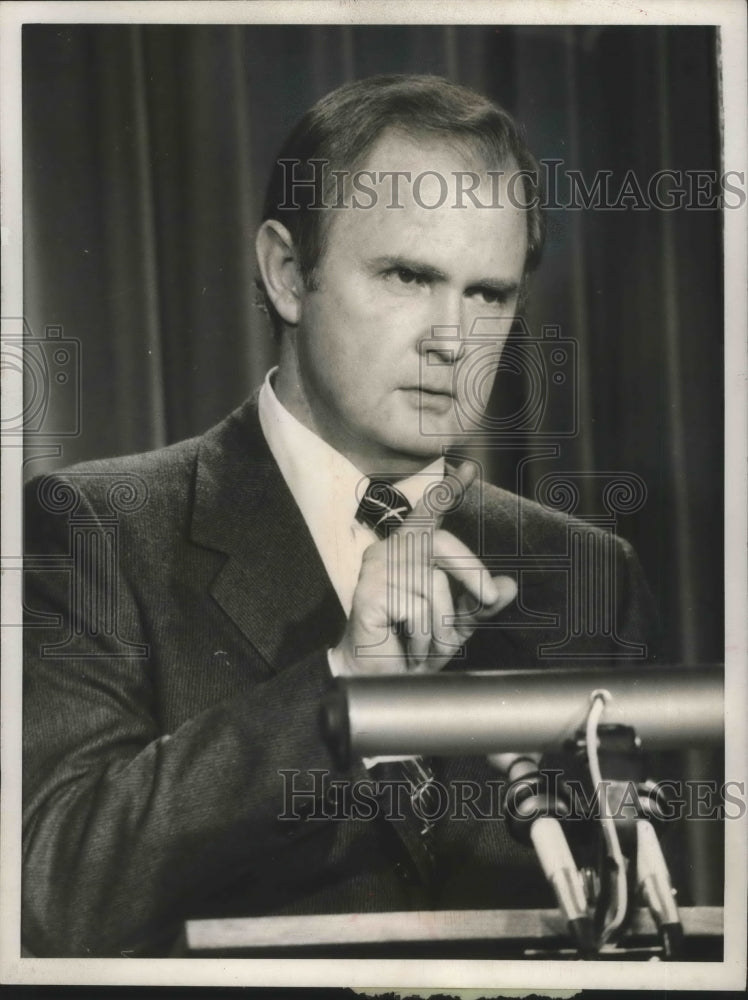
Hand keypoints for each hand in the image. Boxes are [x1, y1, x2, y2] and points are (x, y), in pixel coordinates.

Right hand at [332, 462, 516, 675]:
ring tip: (426, 644)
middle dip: (472, 574)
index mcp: (411, 551)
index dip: (447, 490)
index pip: (429, 513)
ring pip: (433, 585)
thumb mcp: (455, 623)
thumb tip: (509, 586)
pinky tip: (408, 645)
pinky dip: (422, 636)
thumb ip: (480, 604)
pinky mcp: (366, 591)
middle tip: (487, 600)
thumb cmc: (414, 646)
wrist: (381, 680)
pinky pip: (415, 607)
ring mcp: (375, 569)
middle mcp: (390, 550)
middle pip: (442, 544)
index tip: (467, 467)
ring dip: (440, 626)